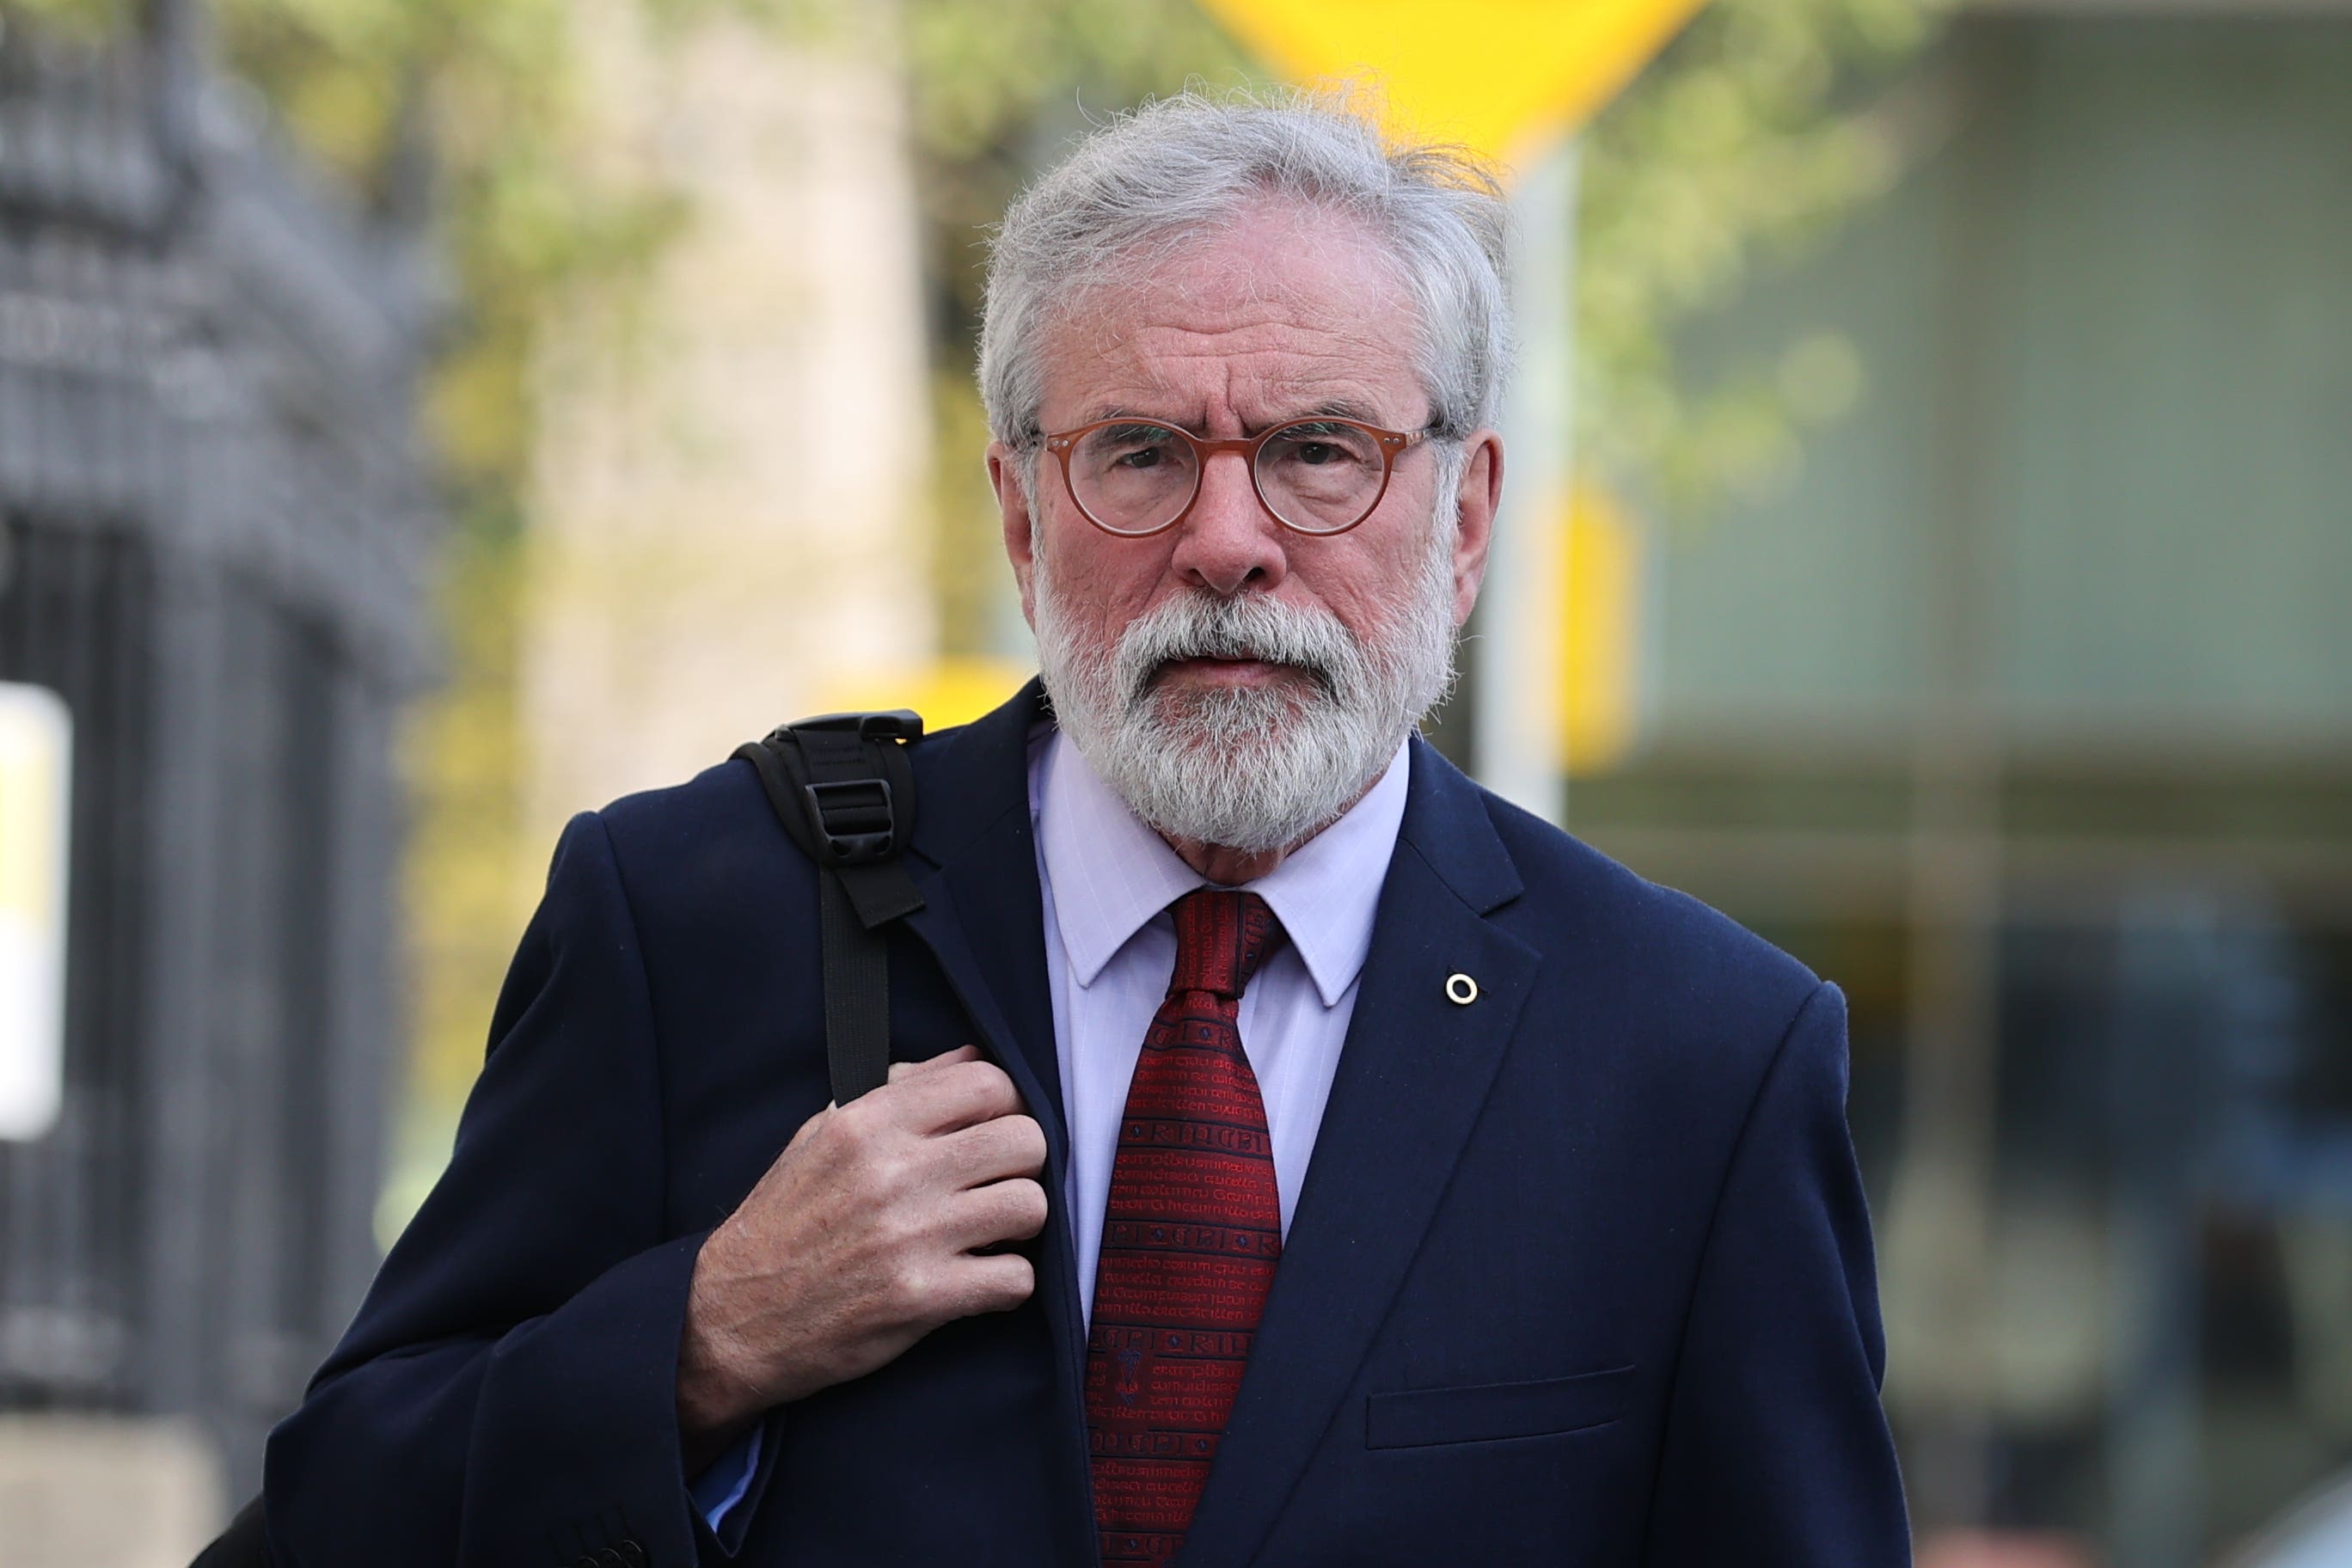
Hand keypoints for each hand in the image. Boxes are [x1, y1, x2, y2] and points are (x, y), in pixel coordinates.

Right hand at [675, 1046, 1047, 1463]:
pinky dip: (1007, 1284)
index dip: (1005, 1106)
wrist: (732, 1319)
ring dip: (1019, 1224)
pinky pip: (1015, 1279)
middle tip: (996, 1184)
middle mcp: (893, 1172)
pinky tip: (979, 1281)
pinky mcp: (921, 1298)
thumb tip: (972, 1058)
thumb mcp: (822, 1135)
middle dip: (1021, 1164)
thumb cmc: (782, 1224)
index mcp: (869, 1124)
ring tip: (989, 1233)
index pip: (988, 1082)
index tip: (992, 1130)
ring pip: (1030, 1207)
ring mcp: (910, 1236)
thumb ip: (900, 1092)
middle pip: (1025, 1141)